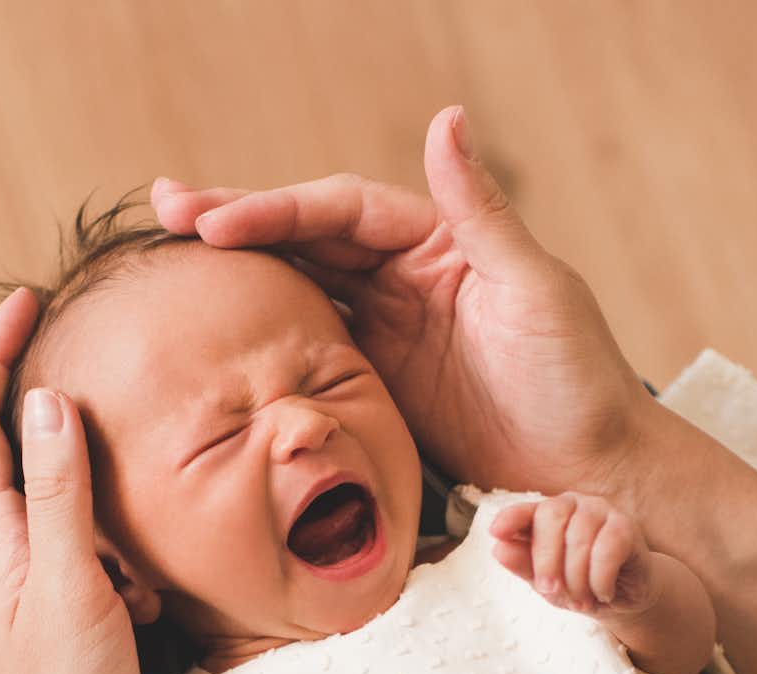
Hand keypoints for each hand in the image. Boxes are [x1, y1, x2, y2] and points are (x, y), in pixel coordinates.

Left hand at [0, 290, 141, 673]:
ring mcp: (30, 586)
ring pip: (41, 489)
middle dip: (27, 382)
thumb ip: (60, 495)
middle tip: (76, 335)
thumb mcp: (73, 588)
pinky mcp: (62, 615)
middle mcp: (2, 555)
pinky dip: (108, 514)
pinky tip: (148, 533)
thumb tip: (45, 397)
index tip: (29, 300)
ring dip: (73, 447)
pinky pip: (79, 538)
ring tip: (125, 421)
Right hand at [152, 105, 658, 503]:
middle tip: (164, 209)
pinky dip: (262, 337)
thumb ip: (481, 210)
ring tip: (170, 255)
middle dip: (236, 222)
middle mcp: (404, 277)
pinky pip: (307, 352)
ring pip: (299, 288)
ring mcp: (387, 333)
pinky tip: (217, 331)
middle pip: (306, 238)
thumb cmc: (578, 378)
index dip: (276, 209)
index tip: (214, 219)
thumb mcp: (534, 287)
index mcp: (437, 241)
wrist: (592, 471)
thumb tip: (446, 118)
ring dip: (240, 272)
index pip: (340, 210)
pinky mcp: (376, 389)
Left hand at [488, 493, 659, 612]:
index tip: (495, 533)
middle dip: (545, 558)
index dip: (511, 517)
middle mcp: (574, 505)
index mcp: (548, 515)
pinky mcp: (627, 527)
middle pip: (551, 516)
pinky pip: (608, 549)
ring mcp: (602, 511)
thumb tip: (498, 549)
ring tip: (581, 602)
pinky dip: (600, 578)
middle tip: (548, 590)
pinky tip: (603, 593)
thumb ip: (524, 566)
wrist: (623, 599)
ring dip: (576, 577)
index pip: (526, 510)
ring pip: (580, 536)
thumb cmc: (579, 585)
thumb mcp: (547, 583)